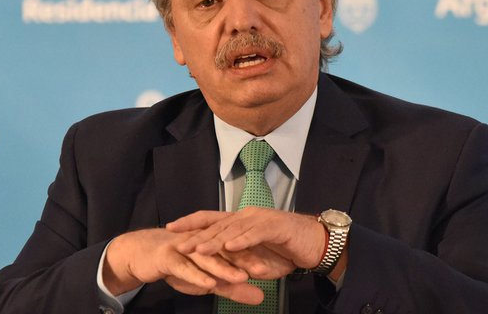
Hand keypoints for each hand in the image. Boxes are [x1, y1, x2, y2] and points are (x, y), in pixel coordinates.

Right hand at [102, 228, 264, 304]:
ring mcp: (184, 247)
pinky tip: (209, 284)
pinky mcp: (167, 256)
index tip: (276, 266)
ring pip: (207, 258)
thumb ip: (233, 288)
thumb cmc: (178, 266)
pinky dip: (197, 275)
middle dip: (245, 260)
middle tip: (264, 270)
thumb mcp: (207, 280)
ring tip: (241, 277)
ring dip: (224, 267)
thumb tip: (261, 297)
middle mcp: (201, 241)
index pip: (237, 249)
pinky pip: (184, 267)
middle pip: (225, 250)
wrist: (142, 255)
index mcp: (213, 243)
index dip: (256, 257)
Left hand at [167, 208, 327, 271]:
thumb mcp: (255, 261)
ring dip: (214, 240)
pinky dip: (242, 240)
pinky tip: (230, 247)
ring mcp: (261, 220)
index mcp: (240, 222)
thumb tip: (217, 271)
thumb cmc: (286, 251)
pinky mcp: (276, 227)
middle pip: (217, 224)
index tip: (170, 229)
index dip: (190, 223)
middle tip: (177, 244)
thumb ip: (236, 263)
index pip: (210, 219)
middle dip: (195, 235)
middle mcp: (247, 216)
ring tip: (198, 249)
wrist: (316, 244)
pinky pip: (256, 233)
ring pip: (233, 229)